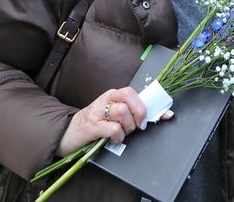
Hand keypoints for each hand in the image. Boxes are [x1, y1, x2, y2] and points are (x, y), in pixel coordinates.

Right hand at [56, 87, 172, 156]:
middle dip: (139, 114)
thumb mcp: (115, 116)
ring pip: (122, 112)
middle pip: (130, 98)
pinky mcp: (91, 126)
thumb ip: (134, 113)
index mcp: (113, 96)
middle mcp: (106, 100)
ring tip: (121, 133)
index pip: (135, 93)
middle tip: (138, 126)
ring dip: (127, 126)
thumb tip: (163, 114)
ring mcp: (97, 112)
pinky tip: (114, 138)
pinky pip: (113, 128)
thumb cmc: (95, 125)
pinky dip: (118, 136)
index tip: (167, 114)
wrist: (67, 135)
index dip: (152, 104)